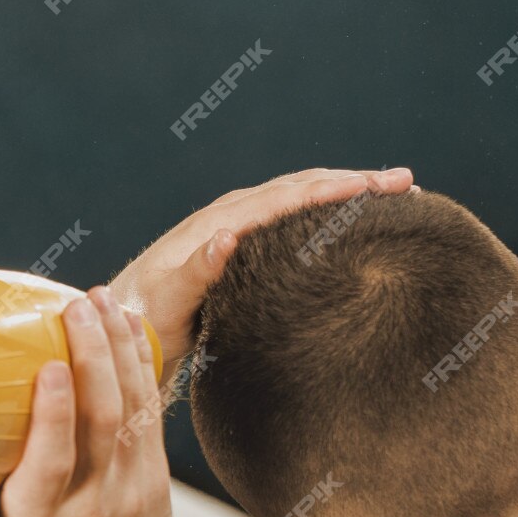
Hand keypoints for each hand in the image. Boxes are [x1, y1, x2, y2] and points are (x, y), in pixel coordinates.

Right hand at [0, 285, 172, 516]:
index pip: (50, 461)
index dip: (53, 412)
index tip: (48, 369)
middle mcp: (89, 507)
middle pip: (101, 422)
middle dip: (93, 356)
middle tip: (79, 308)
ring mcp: (131, 497)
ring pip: (132, 411)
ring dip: (119, 350)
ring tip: (104, 305)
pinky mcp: (158, 488)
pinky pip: (151, 417)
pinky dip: (141, 371)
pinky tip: (130, 335)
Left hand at [110, 167, 414, 367]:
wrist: (110, 333)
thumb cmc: (136, 323)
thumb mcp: (164, 302)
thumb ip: (195, 270)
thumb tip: (229, 237)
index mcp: (217, 225)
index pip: (289, 197)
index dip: (339, 188)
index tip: (384, 186)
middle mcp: (225, 220)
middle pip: (300, 188)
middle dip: (353, 182)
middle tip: (407, 184)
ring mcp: (230, 233)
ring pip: (296, 201)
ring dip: (341, 194)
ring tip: (387, 195)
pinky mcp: (233, 254)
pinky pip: (285, 223)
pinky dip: (319, 216)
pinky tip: (342, 227)